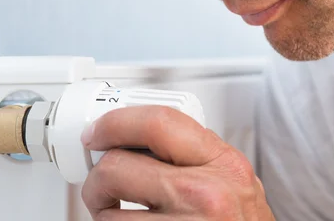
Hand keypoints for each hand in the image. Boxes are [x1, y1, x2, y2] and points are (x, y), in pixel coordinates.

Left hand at [80, 105, 274, 219]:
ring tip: (117, 212)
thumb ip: (199, 153)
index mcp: (223, 164)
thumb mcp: (235, 180)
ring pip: (108, 211)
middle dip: (98, 175)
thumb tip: (147, 135)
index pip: (158, 123)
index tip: (98, 130)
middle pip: (119, 165)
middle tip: (100, 181)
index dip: (115, 122)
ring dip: (103, 211)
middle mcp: (205, 195)